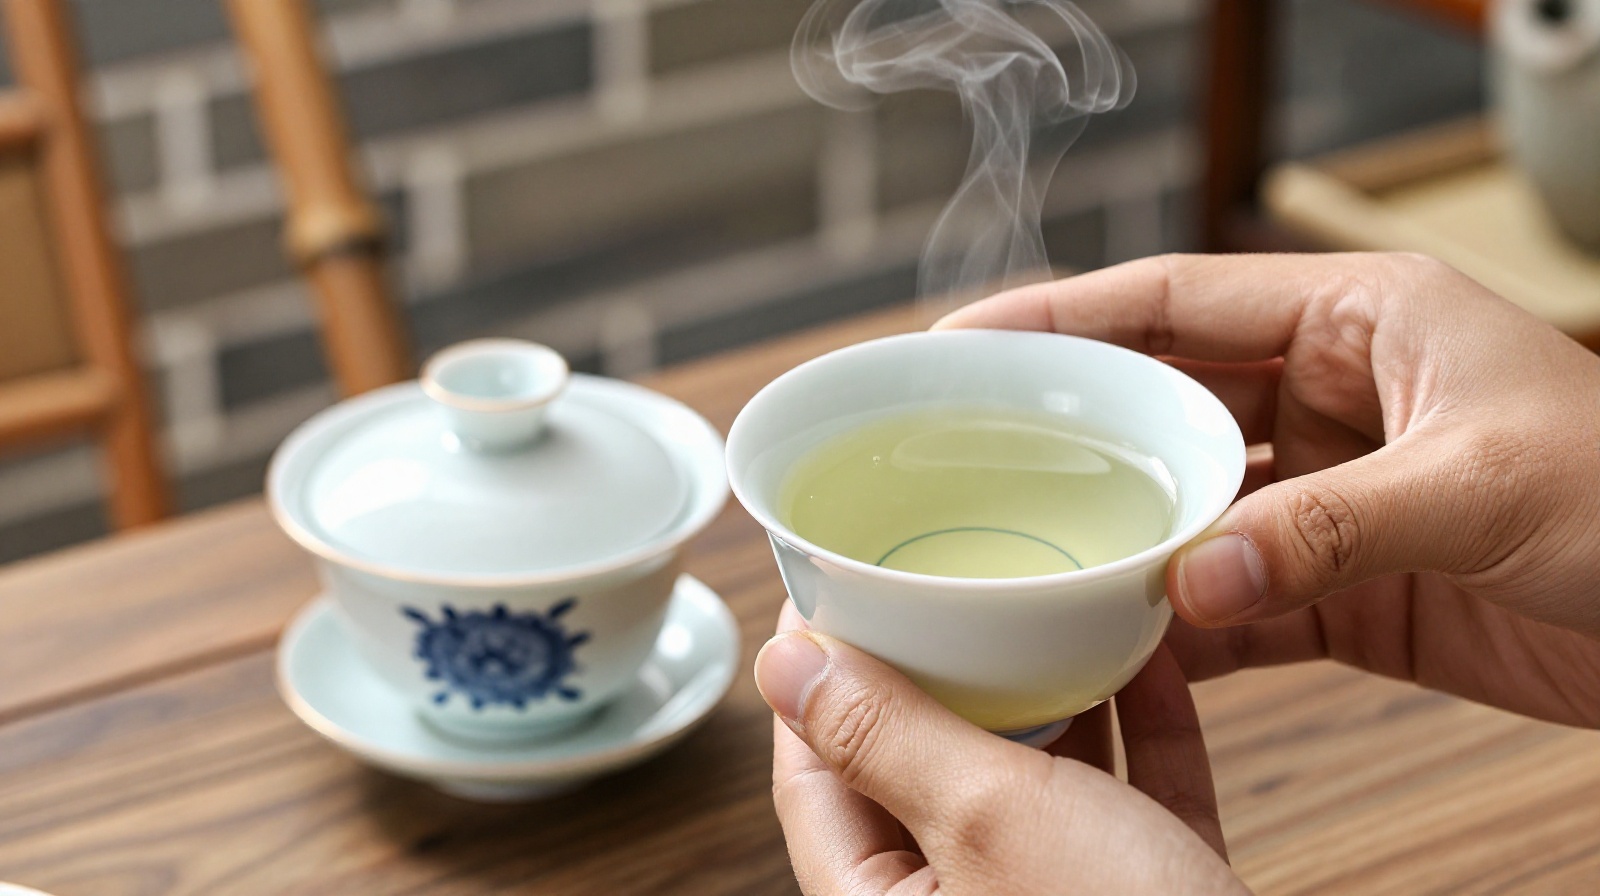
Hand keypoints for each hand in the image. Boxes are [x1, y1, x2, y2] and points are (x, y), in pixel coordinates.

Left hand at [755, 602, 1248, 894]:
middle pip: (920, 768)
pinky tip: (1142, 654)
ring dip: (1042, 691)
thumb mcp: (986, 819)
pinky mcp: (1145, 894)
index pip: (814, 777)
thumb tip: (784, 664)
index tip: (830, 591)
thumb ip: (883, 738)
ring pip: (1029, 779)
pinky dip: (1131, 726)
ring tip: (1039, 602)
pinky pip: (1124, 794)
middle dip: (934, 672)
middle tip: (937, 579)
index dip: (816, 678)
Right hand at [940, 252, 1599, 726]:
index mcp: (1362, 319)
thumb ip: (1325, 529)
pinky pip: (1240, 600)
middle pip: (1165, 404)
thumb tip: (1189, 583)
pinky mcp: (1352, 586)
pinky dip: (1185, 630)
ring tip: (1035, 568)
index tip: (965, 345)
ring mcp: (1337, 495)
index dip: (1062, 318)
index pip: (1176, 301)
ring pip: (1191, 510)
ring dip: (1125, 545)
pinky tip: (1126, 649)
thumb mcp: (1480, 487)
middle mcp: (1336, 396)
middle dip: (1074, 437)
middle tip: (970, 467)